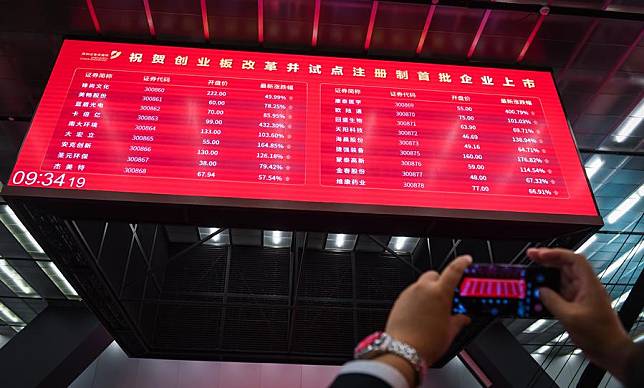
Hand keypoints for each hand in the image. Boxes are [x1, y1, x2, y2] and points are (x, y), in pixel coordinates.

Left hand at [384, 255, 471, 365]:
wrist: (402, 351)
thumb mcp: (449, 332)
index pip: (454, 270)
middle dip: (441, 282)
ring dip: (428, 292)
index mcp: (439, 293)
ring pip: (421, 284)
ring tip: (433, 310)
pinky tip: (421, 314)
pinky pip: (411, 293)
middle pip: (435, 275)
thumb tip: (463, 318)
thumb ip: (459, 321)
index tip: (465, 259)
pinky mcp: (399, 300)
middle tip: (447, 297)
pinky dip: (418, 299)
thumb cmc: (425, 343)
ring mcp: (409, 293)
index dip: (462, 263)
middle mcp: (423, 289)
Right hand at [527, 248, 635, 380]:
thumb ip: (552, 301)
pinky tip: (538, 294)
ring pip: (561, 279)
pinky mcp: (576, 306)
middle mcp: (585, 287)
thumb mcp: (570, 317)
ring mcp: (580, 296)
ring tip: (531, 276)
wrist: (610, 351)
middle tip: (531, 258)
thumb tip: (541, 291)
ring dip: (546, 276)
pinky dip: (548, 291)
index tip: (539, 254)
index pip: (573, 259)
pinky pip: (559, 293)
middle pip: (565, 266)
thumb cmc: (600, 335)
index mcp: (589, 284)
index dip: (555, 253)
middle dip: (547, 261)